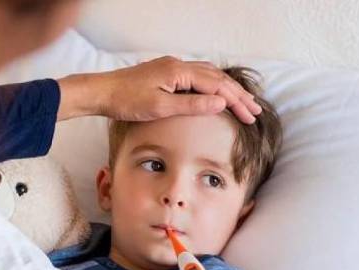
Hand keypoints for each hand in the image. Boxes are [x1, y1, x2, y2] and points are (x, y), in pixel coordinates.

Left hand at [57, 56, 261, 123]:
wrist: (102, 92)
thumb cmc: (128, 101)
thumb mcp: (161, 107)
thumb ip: (193, 105)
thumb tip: (221, 103)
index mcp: (180, 72)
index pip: (217, 86)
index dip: (236, 101)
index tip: (250, 116)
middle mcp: (179, 65)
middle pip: (217, 78)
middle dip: (238, 95)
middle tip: (255, 111)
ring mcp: (173, 68)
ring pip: (209, 75)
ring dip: (227, 89)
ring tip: (243, 101)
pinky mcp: (166, 73)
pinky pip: (197, 76)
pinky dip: (213, 84)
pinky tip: (216, 91)